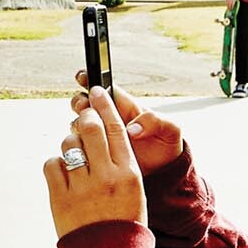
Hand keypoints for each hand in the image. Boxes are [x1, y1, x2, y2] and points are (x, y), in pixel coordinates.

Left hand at [46, 88, 147, 237]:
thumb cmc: (123, 223)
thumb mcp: (133, 191)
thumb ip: (119, 162)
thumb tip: (99, 132)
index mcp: (128, 173)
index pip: (116, 128)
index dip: (105, 105)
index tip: (98, 91)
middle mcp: (106, 177)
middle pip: (91, 129)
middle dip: (84, 117)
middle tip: (82, 115)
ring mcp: (82, 188)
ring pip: (69, 145)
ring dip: (69, 143)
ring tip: (74, 156)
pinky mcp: (60, 199)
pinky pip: (52, 165)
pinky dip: (55, 165)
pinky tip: (62, 174)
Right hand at [70, 73, 184, 176]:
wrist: (164, 170)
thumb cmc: (167, 145)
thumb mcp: (170, 130)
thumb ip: (155, 122)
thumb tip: (132, 128)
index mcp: (127, 107)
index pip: (106, 88)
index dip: (92, 80)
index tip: (83, 77)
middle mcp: (111, 119)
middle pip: (87, 102)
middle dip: (80, 101)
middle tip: (84, 106)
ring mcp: (103, 135)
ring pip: (81, 122)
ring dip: (78, 122)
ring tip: (83, 127)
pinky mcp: (98, 152)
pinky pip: (82, 144)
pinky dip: (78, 143)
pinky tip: (82, 146)